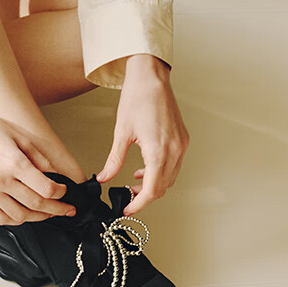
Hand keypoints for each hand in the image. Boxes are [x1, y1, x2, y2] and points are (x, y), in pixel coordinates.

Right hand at [0, 84, 76, 224]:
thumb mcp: (21, 137)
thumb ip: (40, 159)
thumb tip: (56, 175)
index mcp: (14, 163)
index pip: (46, 189)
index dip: (60, 193)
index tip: (65, 191)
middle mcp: (0, 180)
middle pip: (36, 205)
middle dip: (56, 209)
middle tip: (66, 209)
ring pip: (19, 216)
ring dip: (37, 217)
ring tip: (47, 213)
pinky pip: (0, 217)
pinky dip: (15, 220)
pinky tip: (24, 214)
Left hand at [96, 55, 188, 215]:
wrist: (151, 77)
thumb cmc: (137, 98)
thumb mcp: (121, 132)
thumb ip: (114, 159)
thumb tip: (104, 178)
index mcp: (159, 151)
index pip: (152, 190)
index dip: (139, 204)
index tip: (127, 208)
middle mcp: (175, 150)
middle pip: (163, 187)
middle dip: (145, 196)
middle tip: (127, 197)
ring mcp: (181, 145)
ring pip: (171, 178)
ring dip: (154, 184)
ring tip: (133, 182)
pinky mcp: (183, 139)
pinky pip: (174, 165)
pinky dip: (161, 172)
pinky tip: (145, 167)